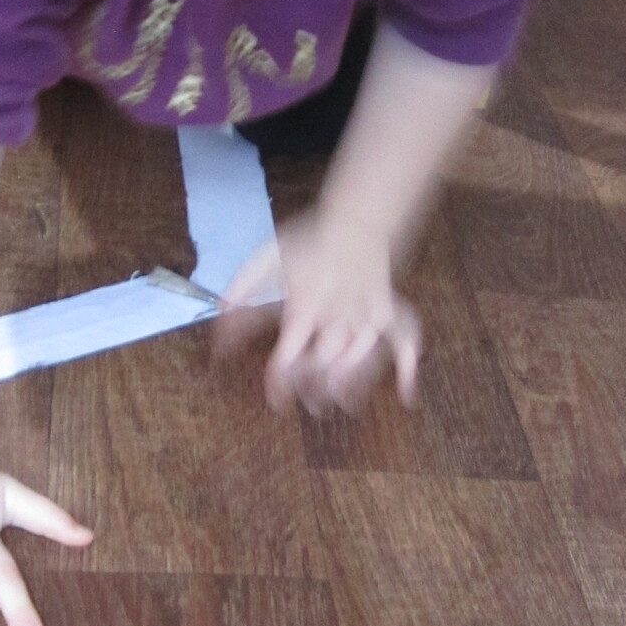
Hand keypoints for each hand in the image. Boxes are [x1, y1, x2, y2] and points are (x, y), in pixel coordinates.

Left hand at [215, 209, 420, 415]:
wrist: (355, 219)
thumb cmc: (309, 238)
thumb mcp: (267, 256)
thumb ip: (243, 286)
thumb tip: (218, 313)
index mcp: (304, 307)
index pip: (288, 358)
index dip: (279, 385)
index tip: (277, 402)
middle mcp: (335, 318)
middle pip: (322, 368)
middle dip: (313, 392)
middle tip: (309, 405)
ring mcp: (365, 316)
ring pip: (357, 364)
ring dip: (348, 389)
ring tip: (342, 405)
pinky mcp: (386, 312)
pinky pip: (404, 342)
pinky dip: (406, 370)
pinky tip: (405, 395)